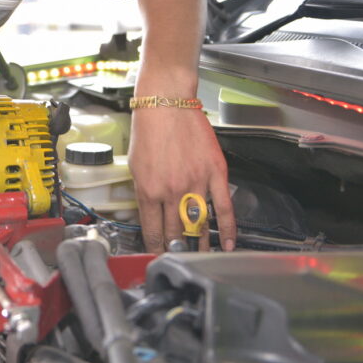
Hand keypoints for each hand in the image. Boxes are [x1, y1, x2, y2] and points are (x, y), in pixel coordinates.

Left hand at [128, 107, 235, 252]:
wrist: (166, 103)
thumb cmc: (148, 129)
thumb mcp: (135, 166)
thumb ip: (143, 193)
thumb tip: (151, 215)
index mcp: (148, 190)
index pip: (153, 231)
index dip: (156, 248)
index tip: (158, 255)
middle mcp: (172, 191)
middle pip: (176, 233)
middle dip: (177, 250)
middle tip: (180, 259)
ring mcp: (195, 183)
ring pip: (200, 225)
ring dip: (201, 245)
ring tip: (201, 256)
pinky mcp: (215, 174)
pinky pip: (224, 208)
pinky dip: (227, 230)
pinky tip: (226, 243)